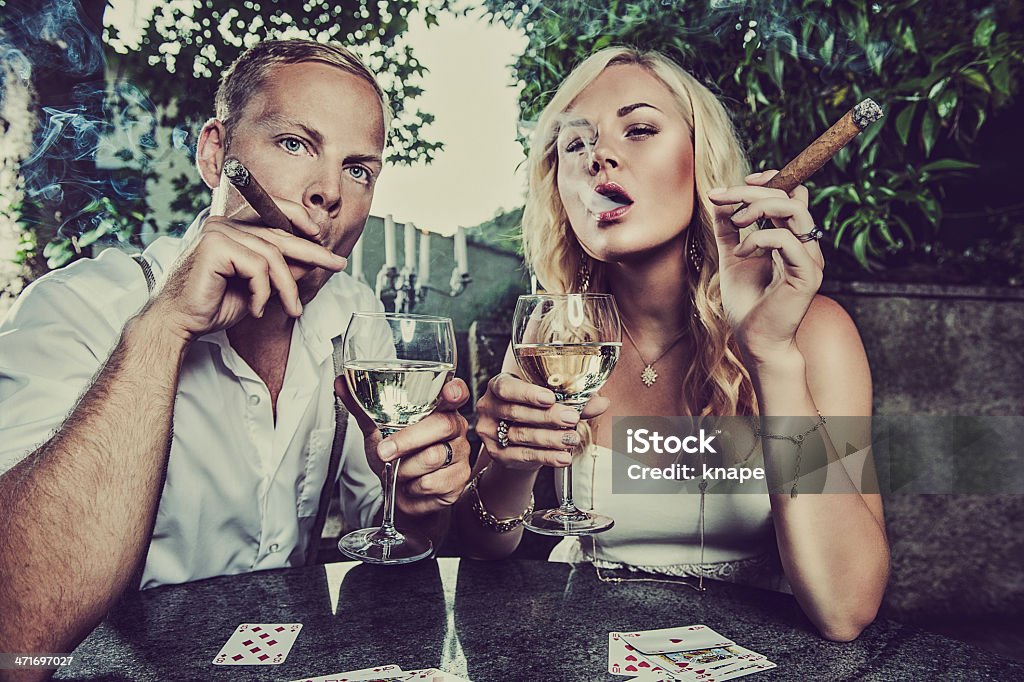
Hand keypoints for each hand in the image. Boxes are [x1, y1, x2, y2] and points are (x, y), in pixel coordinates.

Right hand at [144, 199, 346, 342]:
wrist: (181, 323)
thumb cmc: (214, 305)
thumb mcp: (258, 286)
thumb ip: (281, 270)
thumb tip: (312, 261)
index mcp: (232, 227)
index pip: (272, 212)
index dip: (299, 220)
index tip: (320, 237)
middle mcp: (224, 223)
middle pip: (279, 235)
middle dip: (313, 252)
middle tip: (337, 264)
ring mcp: (218, 231)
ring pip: (273, 256)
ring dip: (287, 288)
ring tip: (293, 310)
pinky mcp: (215, 246)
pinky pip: (258, 267)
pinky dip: (263, 292)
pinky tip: (257, 309)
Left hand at [335, 376, 471, 516]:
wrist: (399, 493)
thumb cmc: (394, 456)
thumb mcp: (377, 430)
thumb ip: (362, 407)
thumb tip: (339, 382)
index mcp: (440, 409)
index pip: (456, 393)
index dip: (456, 391)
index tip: (449, 392)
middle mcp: (455, 428)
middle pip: (441, 425)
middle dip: (407, 440)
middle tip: (384, 452)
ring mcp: (460, 454)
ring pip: (433, 457)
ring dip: (404, 468)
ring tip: (398, 470)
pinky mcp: (458, 480)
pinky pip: (431, 483)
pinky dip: (411, 486)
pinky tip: (410, 484)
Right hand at [474, 372, 610, 470]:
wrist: (518, 443)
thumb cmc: (535, 413)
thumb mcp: (551, 402)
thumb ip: (575, 401)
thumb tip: (603, 402)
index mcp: (499, 385)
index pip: (506, 387)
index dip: (527, 393)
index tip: (550, 398)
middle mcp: (488, 407)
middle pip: (516, 412)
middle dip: (547, 416)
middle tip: (572, 418)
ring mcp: (490, 432)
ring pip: (521, 435)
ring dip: (550, 438)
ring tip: (572, 438)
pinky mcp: (497, 454)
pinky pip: (523, 455)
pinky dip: (546, 457)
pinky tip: (564, 457)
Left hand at [708, 170, 824, 363]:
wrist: (756, 341)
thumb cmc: (747, 304)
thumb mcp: (732, 259)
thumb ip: (729, 231)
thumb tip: (719, 201)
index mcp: (792, 240)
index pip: (792, 195)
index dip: (769, 181)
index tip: (736, 185)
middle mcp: (806, 246)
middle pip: (790, 197)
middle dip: (752, 191)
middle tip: (721, 198)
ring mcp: (810, 259)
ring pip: (794, 211)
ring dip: (758, 208)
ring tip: (735, 223)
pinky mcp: (807, 274)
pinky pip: (787, 241)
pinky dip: (759, 239)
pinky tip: (742, 254)